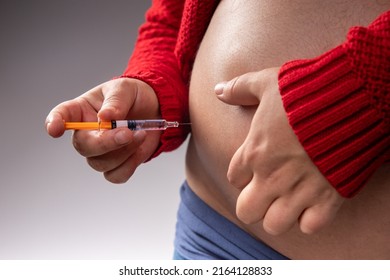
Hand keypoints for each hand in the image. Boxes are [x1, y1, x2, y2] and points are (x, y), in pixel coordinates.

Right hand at [46, 78, 160, 182]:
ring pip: (100, 163)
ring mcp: (100, 151)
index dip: (54, 122)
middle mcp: (87, 133)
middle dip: (106, 143)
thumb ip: (116, 101)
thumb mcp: (126, 89)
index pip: (61, 116)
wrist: (155, 110)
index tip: (55, 129)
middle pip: (83, 147)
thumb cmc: (134, 96)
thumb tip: (105, 117)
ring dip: (124, 151)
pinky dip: (130, 164)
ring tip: (140, 133)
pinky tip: (139, 149)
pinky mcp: (116, 164)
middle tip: (127, 133)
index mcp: (82, 110)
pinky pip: (115, 175)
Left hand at [215, 68, 344, 234]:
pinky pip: (310, 226)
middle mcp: (271, 177)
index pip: (234, 179)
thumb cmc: (305, 89)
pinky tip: (313, 202)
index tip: (254, 168)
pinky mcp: (328, 198)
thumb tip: (218, 90)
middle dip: (253, 204)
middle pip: (246, 212)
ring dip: (279, 215)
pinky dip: (310, 218)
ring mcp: (299, 190)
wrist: (350, 100)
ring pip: (274, 225)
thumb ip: (240, 88)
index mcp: (253, 152)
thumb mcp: (266, 82)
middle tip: (266, 192)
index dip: (242, 175)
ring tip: (288, 200)